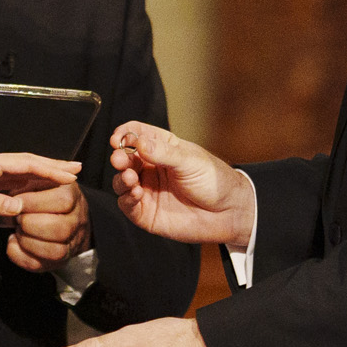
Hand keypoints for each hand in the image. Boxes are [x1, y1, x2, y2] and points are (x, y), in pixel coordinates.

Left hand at [0, 148, 79, 239]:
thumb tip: (18, 207)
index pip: (25, 163)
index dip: (50, 168)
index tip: (71, 173)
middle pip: (25, 164)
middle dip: (50, 167)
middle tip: (74, 170)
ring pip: (16, 173)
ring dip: (38, 175)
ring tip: (58, 179)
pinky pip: (4, 183)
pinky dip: (20, 186)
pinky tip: (25, 192)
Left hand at [5, 181, 91, 271]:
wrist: (62, 212)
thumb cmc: (44, 193)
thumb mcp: (39, 180)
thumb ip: (27, 181)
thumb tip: (11, 197)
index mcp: (72, 196)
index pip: (61, 201)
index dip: (34, 203)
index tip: (16, 201)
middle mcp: (77, 221)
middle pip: (59, 229)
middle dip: (29, 224)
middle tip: (16, 217)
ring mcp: (70, 243)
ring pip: (54, 251)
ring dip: (27, 242)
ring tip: (17, 230)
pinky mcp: (58, 260)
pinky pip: (40, 265)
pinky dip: (19, 256)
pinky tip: (14, 242)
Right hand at [108, 122, 255, 248]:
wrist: (228, 212)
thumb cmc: (214, 181)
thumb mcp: (190, 160)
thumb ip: (162, 152)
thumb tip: (137, 142)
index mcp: (162, 147)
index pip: (136, 134)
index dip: (124, 134)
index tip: (117, 139)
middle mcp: (151, 168)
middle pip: (124, 158)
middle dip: (119, 158)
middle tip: (119, 160)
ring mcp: (147, 190)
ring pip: (121, 181)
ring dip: (121, 178)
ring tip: (130, 178)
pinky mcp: (146, 212)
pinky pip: (127, 204)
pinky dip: (126, 198)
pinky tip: (136, 193)